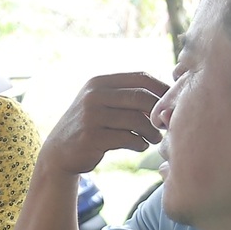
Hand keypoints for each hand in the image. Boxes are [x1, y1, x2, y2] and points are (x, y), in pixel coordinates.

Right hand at [39, 72, 168, 176]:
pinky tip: (140, 146)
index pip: (140, 78)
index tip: (171, 103)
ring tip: (154, 138)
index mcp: (98, 82)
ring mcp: (91, 116)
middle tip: (163, 125)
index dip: (162, 89)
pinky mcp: (92, 137)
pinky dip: (140, 143)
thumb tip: (167, 95)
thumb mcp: (102, 104)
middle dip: (158, 112)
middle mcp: (93, 95)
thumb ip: (126, 97)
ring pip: (137, 120)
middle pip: (141, 97)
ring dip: (151, 131)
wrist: (59, 152)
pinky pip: (128, 138)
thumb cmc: (90, 127)